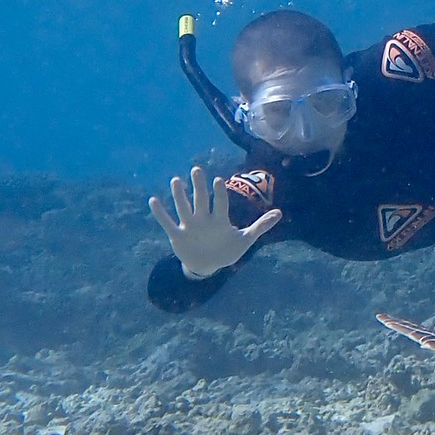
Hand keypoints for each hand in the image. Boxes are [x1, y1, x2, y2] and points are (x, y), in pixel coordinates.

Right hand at [149, 166, 281, 279]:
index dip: (219, 193)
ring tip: (175, 180)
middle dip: (199, 186)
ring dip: (179, 196)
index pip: (220, 204)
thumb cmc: (228, 250)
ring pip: (183, 208)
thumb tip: (280, 213)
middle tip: (196, 169)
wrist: (208, 265)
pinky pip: (167, 222)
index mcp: (220, 220)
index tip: (218, 180)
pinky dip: (160, 213)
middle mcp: (203, 219)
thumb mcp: (245, 239)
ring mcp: (190, 226)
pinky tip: (153, 200)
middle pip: (201, 200)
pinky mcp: (177, 236)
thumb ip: (261, 226)